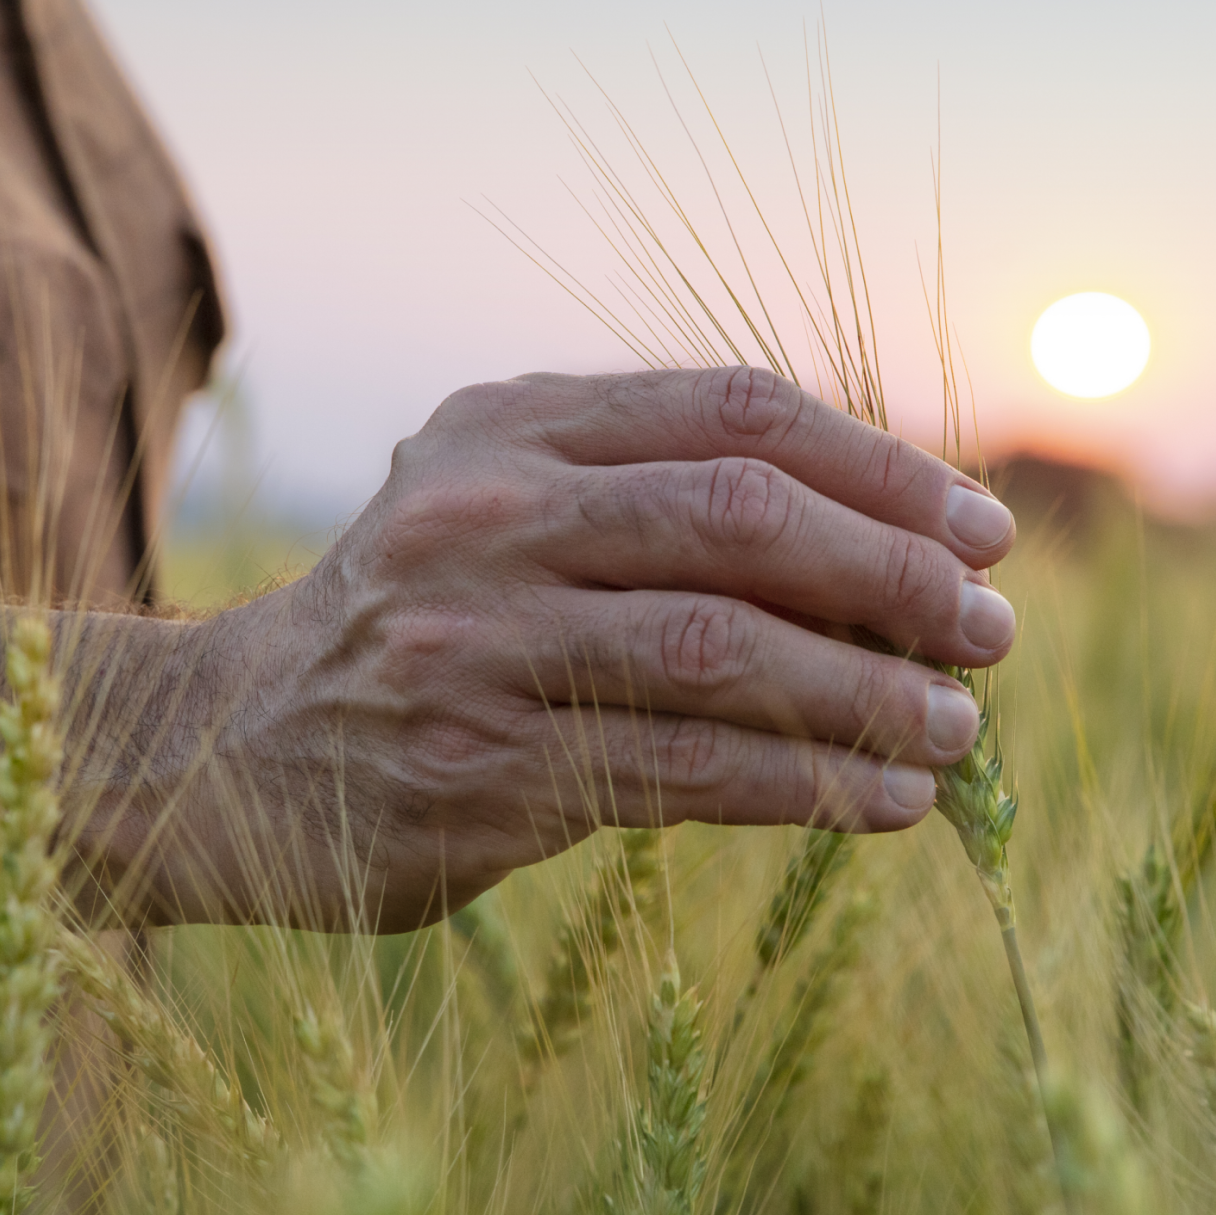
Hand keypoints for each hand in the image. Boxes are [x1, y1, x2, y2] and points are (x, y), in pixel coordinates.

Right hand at [145, 367, 1018, 929]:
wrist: (222, 752)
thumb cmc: (411, 628)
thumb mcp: (493, 505)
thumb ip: (641, 489)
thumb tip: (887, 535)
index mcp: (507, 426)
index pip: (731, 412)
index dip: (879, 465)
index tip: (982, 527)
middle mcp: (486, 517)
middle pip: (740, 520)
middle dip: (894, 573)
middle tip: (992, 629)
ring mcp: (474, 644)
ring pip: (724, 652)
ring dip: (869, 692)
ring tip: (958, 728)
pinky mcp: (478, 770)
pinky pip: (686, 771)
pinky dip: (809, 784)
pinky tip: (888, 802)